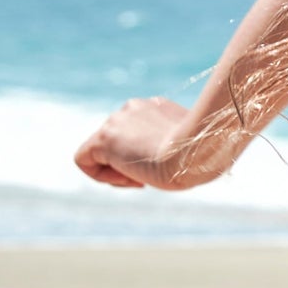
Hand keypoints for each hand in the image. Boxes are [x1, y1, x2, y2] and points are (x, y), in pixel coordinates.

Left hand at [74, 98, 238, 191]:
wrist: (196, 152)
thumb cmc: (204, 153)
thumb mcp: (194, 145)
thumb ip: (180, 143)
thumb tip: (184, 154)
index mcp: (157, 107)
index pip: (138, 130)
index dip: (146, 151)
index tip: (164, 164)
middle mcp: (133, 107)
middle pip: (118, 140)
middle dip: (131, 161)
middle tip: (151, 177)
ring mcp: (116, 121)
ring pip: (101, 150)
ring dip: (119, 170)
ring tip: (143, 180)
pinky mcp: (103, 140)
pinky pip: (84, 160)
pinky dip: (100, 175)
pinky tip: (129, 180)